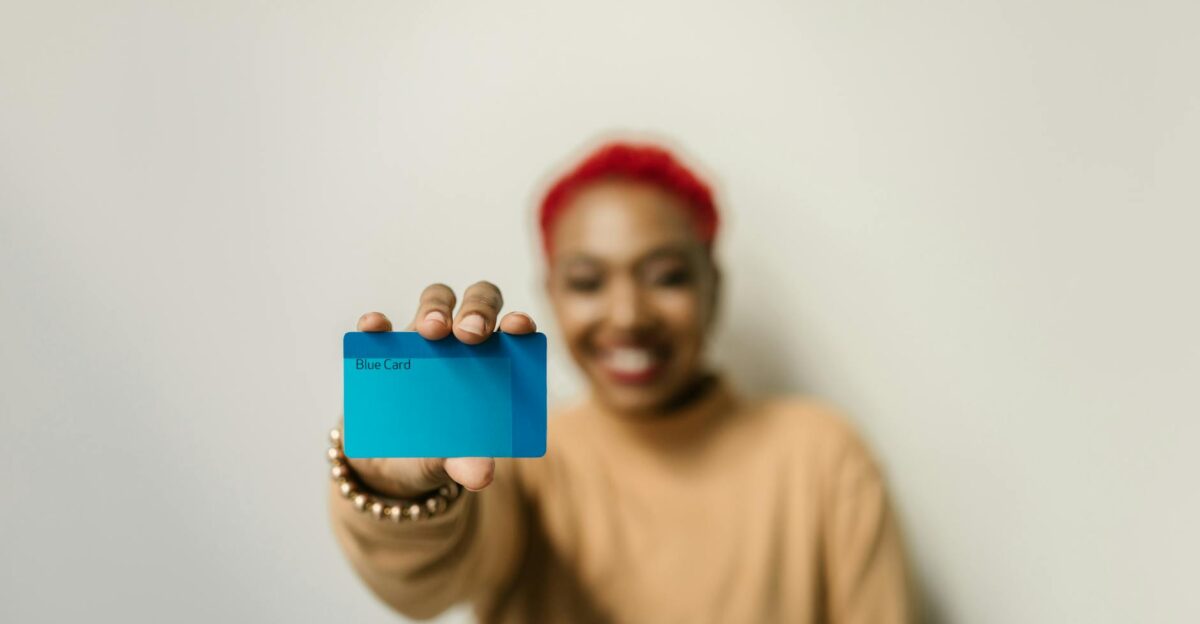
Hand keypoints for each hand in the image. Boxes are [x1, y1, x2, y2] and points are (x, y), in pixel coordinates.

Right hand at [344, 281, 537, 498]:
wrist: (393, 462)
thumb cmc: (440, 449)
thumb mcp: (454, 460)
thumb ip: (468, 463)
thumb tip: (480, 477)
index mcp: (494, 361)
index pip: (512, 329)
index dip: (517, 322)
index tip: (520, 328)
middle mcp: (462, 341)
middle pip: (476, 303)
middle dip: (476, 310)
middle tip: (469, 335)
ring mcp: (424, 339)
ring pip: (437, 300)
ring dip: (436, 309)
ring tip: (431, 332)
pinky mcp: (385, 348)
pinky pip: (381, 326)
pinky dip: (377, 323)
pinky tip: (373, 327)